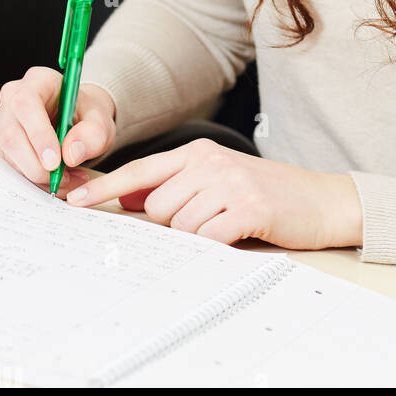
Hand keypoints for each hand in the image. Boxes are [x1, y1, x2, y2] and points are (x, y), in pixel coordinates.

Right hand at [0, 71, 116, 196]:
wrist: (79, 118)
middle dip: (37, 164)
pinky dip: (33, 178)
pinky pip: (10, 164)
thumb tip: (72, 153)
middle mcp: (14, 97)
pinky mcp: (1, 141)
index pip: (27, 104)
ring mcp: (3, 120)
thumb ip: (93, 133)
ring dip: (37, 174)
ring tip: (67, 178)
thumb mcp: (100, 118)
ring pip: (9, 154)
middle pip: (12, 134)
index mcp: (38, 80)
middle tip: (63, 177)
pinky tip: (55, 178)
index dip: (38, 134)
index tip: (55, 161)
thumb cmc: (86, 112)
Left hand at [66, 139, 363, 248]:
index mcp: (199, 151)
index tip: (74, 199)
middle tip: (210, 220)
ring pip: (181, 225)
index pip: (141, 170)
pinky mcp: (249, 207)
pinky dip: (216, 244)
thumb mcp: (220, 178)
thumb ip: (177, 185)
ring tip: (228, 225)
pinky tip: (237, 233)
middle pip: (159, 206)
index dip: (106, 187)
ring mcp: (231, 183)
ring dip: (200, 236)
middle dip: (174, 224)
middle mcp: (211, 161)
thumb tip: (130, 199)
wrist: (321, 200)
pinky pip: (208, 237)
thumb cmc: (267, 193)